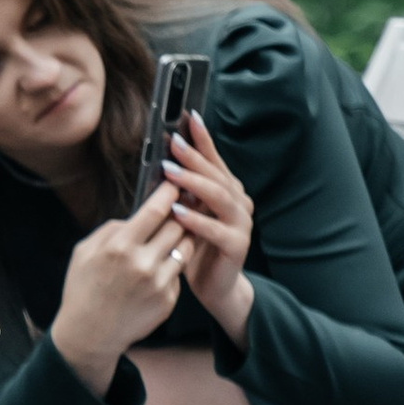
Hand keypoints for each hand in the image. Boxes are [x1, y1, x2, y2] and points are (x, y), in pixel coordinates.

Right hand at [51, 191, 185, 393]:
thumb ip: (112, 229)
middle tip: (183, 205)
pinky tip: (161, 267)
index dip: (169, 193)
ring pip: (184, 249)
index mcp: (119, 247)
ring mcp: (158, 284)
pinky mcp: (168, 301)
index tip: (176, 183)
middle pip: (177, 226)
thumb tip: (137, 216)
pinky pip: (178, 273)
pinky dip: (172, 266)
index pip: (156, 210)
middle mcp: (142, 264)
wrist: (89, 334)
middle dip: (181, 214)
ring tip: (176, 233)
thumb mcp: (84, 252)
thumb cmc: (83, 289)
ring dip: (182, 238)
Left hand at [165, 110, 255, 342]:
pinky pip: (216, 229)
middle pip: (216, 174)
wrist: (215, 287)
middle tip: (172, 143)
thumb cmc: (197, 247)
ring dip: (194, 183)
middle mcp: (238, 202)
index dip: (202, 139)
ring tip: (171, 172)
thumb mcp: (187, 213)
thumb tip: (162, 160)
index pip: (213, 159)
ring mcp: (241, 223)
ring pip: (219, 197)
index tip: (188, 117)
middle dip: (194, 156)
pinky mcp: (237, 245)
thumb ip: (181, 191)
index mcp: (227, 190)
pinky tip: (178, 212)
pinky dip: (196, 220)